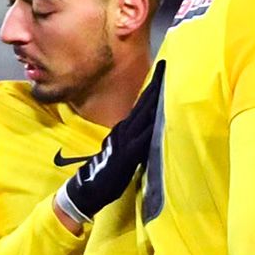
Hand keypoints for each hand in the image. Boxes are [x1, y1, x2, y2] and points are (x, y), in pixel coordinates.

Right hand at [55, 60, 164, 224]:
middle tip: (165, 65)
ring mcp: (125, 140)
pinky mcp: (127, 153)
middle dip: (155, 84)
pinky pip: (142, 136)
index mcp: (123, 129)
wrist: (89, 189)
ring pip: (142, 115)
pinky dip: (152, 124)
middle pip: (142, 103)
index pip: (140, 105)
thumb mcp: (121, 151)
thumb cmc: (107, 173)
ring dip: (154, 98)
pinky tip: (161, 114)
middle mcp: (123, 130)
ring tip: (165, 81)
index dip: (151, 89)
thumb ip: (132, 140)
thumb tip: (147, 131)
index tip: (161, 71)